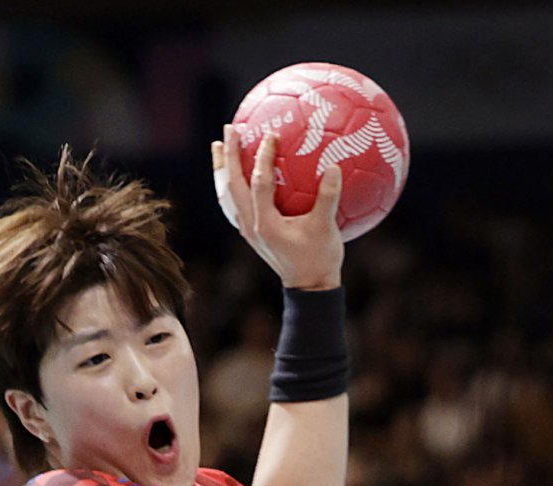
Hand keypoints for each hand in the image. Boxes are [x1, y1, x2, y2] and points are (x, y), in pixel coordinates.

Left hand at [214, 125, 343, 291]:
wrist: (309, 290)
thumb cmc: (320, 260)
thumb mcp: (327, 229)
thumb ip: (329, 198)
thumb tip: (334, 166)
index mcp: (266, 224)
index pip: (259, 183)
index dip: (263, 157)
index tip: (270, 134)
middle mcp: (251, 227)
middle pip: (233, 186)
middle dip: (229, 156)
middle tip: (231, 129)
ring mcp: (248, 232)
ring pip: (227, 196)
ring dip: (223, 170)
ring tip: (218, 147)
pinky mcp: (252, 235)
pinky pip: (234, 206)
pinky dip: (231, 187)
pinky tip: (235, 175)